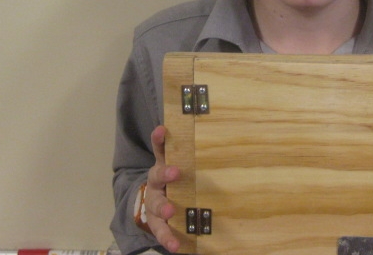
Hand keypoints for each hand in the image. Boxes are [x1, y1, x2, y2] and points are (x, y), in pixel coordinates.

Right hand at [145, 125, 181, 252]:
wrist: (159, 206)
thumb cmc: (178, 181)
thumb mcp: (184, 165)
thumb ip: (193, 154)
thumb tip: (218, 136)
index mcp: (163, 164)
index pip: (160, 148)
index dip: (159, 139)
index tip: (162, 129)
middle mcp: (156, 182)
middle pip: (157, 175)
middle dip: (165, 173)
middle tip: (175, 172)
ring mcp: (154, 203)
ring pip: (155, 204)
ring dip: (163, 207)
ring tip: (170, 211)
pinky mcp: (156, 223)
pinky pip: (160, 230)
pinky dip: (167, 238)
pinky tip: (175, 246)